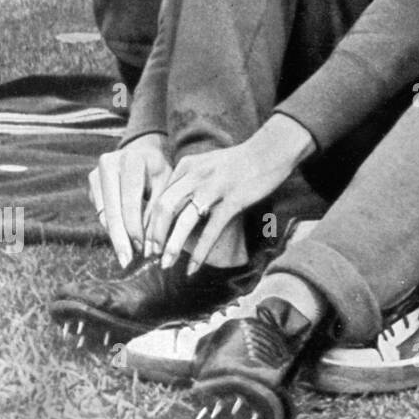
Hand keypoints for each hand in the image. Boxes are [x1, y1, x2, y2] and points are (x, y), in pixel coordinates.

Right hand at [88, 133, 170, 266]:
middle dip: (120, 238)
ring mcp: (96, 172)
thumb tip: (149, 246)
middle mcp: (109, 163)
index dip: (135, 226)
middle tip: (126, 261)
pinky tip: (121, 240)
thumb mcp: (165, 184)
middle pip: (112, 209)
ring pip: (104, 212)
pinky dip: (110, 227)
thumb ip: (157, 210)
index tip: (141, 248)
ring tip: (126, 255)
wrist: (142, 150)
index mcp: (132, 159)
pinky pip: (100, 211)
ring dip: (115, 235)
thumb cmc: (158, 170)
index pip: (131, 200)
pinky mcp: (91, 182)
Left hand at [144, 115, 314, 274]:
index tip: (146, 240)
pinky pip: (211, 231)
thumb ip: (190, 179)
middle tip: (150, 254)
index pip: (159, 195)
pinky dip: (200, 252)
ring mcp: (215, 188)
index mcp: (187, 165)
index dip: (148, 220)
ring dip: (172, 246)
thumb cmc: (242, 161)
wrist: (273, 150)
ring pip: (184, 221)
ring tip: (166, 265)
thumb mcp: (208, 163)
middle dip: (154, 235)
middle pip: (164, 208)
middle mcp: (196, 175)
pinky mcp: (233, 200)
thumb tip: (174, 204)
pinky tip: (193, 268)